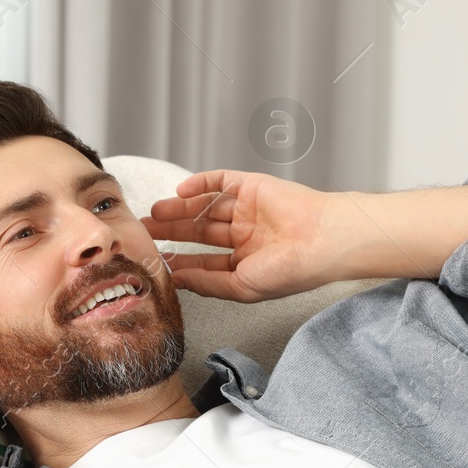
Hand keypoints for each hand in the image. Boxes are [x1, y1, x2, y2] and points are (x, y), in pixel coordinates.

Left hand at [141, 169, 340, 301]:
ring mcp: (249, 210)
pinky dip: (200, 183)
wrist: (322, 241)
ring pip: (205, 207)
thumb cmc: (291, 270)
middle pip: (200, 231)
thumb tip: (178, 280)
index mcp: (247, 261)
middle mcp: (247, 235)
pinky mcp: (253, 186)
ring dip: (179, 208)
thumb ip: (208, 282)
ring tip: (155, 213)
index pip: (205, 261)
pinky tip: (180, 190)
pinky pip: (221, 181)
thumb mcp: (242, 286)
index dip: (180, 260)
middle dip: (172, 232)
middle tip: (146, 232)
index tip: (155, 261)